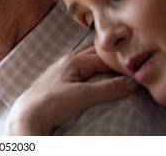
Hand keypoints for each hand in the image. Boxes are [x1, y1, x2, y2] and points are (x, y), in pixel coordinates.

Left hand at [5, 43, 138, 134]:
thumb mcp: (82, 96)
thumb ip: (108, 88)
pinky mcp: (61, 79)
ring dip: (103, 60)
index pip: (105, 56)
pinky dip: (94, 67)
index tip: (137, 66)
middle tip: (133, 60)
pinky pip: (82, 67)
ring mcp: (64, 69)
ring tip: (119, 63)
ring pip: (88, 58)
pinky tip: (98, 72)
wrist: (28, 114)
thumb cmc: (51, 103)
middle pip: (96, 52)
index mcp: (74, 60)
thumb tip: (131, 82)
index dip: (121, 61)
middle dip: (113, 55)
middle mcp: (68, 60)